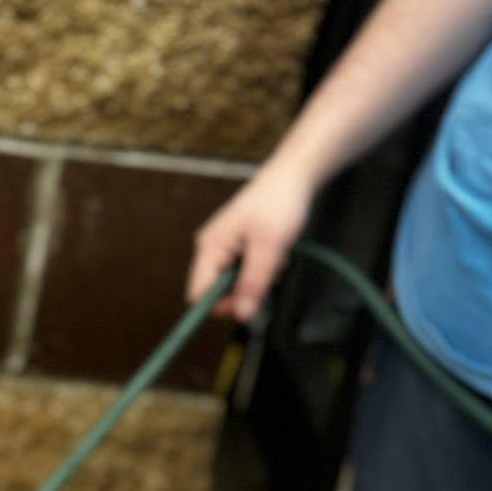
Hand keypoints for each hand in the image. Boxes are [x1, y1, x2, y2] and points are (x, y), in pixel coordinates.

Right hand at [187, 156, 316, 322]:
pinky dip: (261, 269)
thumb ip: (253, 283)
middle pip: (217, 291)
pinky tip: (273, 252)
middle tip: (267, 274)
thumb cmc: (279, 201)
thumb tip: (242, 316)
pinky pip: (244, 271)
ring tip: (274, 257)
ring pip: (234, 283)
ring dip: (256, 279)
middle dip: (243, 290)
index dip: (220, 305)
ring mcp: (224, 247)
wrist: (293, 174)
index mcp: (210, 247)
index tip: (247, 303)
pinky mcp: (238, 246)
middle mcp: (211, 249)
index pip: (198, 294)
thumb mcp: (269, 247)